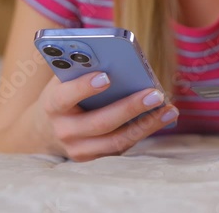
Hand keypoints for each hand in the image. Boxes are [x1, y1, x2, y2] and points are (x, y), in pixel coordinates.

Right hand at [33, 71, 178, 160]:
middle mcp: (65, 131)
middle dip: (130, 108)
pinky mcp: (97, 159)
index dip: (83, 87)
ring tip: (169, 109)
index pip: (65, 97)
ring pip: (117, 140)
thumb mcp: (66, 78)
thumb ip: (83, 68)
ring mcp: (80, 149)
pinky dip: (145, 131)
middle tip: (155, 94)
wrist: (49, 129)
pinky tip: (163, 117)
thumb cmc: (66, 94)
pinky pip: (124, 146)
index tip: (106, 77)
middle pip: (100, 122)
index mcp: (53, 105)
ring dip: (147, 124)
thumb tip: (117, 58)